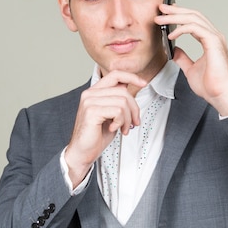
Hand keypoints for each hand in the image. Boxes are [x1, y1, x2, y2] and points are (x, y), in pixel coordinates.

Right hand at [64, 70, 145, 186]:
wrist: (83, 152)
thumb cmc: (97, 135)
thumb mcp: (112, 114)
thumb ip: (118, 100)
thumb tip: (132, 87)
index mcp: (94, 92)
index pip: (115, 75)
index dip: (131, 77)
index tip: (143, 83)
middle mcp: (90, 94)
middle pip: (123, 91)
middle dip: (134, 108)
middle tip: (134, 122)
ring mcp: (89, 102)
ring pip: (122, 102)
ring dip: (128, 118)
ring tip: (124, 128)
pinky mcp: (91, 112)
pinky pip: (117, 111)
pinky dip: (121, 122)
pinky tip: (115, 129)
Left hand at [156, 3, 227, 115]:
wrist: (221, 95)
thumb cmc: (211, 86)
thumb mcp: (190, 69)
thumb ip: (183, 58)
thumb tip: (174, 50)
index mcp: (210, 41)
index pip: (194, 21)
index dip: (180, 14)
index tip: (166, 13)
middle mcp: (214, 36)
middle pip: (193, 15)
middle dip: (176, 10)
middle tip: (160, 8)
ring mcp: (215, 38)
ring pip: (193, 18)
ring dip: (174, 17)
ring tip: (160, 19)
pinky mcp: (213, 42)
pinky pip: (194, 28)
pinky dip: (181, 29)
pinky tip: (171, 34)